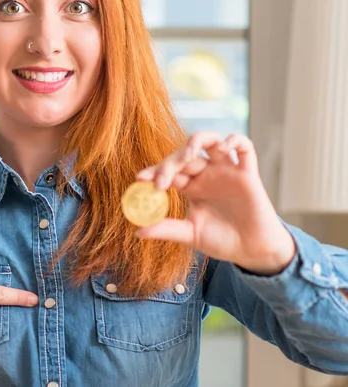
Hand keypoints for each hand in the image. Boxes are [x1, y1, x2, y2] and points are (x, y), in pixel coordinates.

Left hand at [135, 132, 295, 274]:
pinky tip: (224, 147)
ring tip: (188, 155)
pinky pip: (245, 148)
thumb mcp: (191, 234)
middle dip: (170, 163)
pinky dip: (234, 140)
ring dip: (196, 142)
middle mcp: (206, 174)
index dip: (154, 171)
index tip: (140, 178)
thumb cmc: (222, 241)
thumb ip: (166, 229)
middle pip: (184, 156)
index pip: (168, 171)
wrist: (253, 251)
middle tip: (161, 180)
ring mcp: (226, 171)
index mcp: (191, 186)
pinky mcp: (247, 173)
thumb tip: (138, 231)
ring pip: (210, 141)